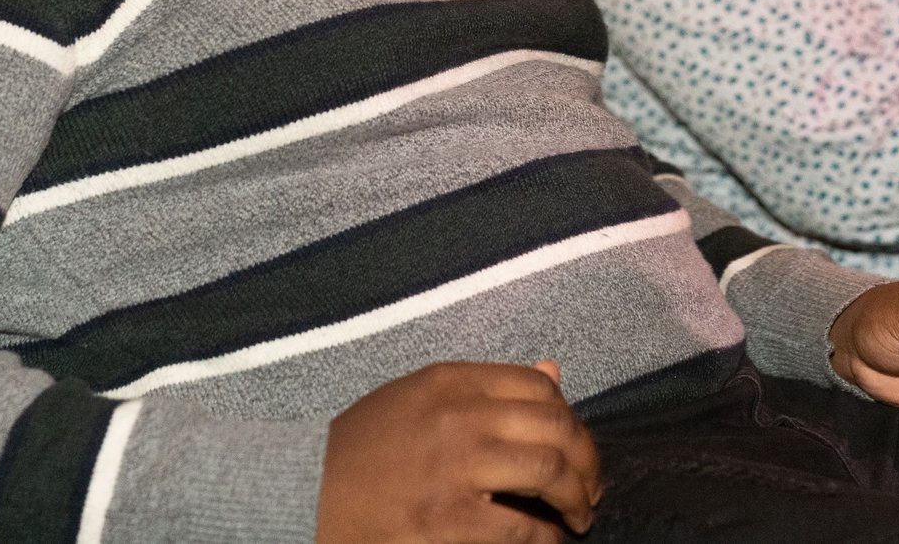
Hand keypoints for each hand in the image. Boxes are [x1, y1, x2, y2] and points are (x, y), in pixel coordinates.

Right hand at [318, 361, 600, 543]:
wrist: (308, 490)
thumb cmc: (365, 446)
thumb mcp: (421, 396)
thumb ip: (485, 387)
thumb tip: (555, 371)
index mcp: (451, 381)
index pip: (539, 387)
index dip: (570, 418)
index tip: (575, 445)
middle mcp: (459, 417)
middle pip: (555, 428)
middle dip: (587, 462)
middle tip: (591, 489)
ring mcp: (455, 469)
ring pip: (549, 473)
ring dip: (576, 499)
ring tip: (578, 517)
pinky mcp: (448, 520)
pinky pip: (522, 528)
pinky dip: (546, 537)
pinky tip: (548, 540)